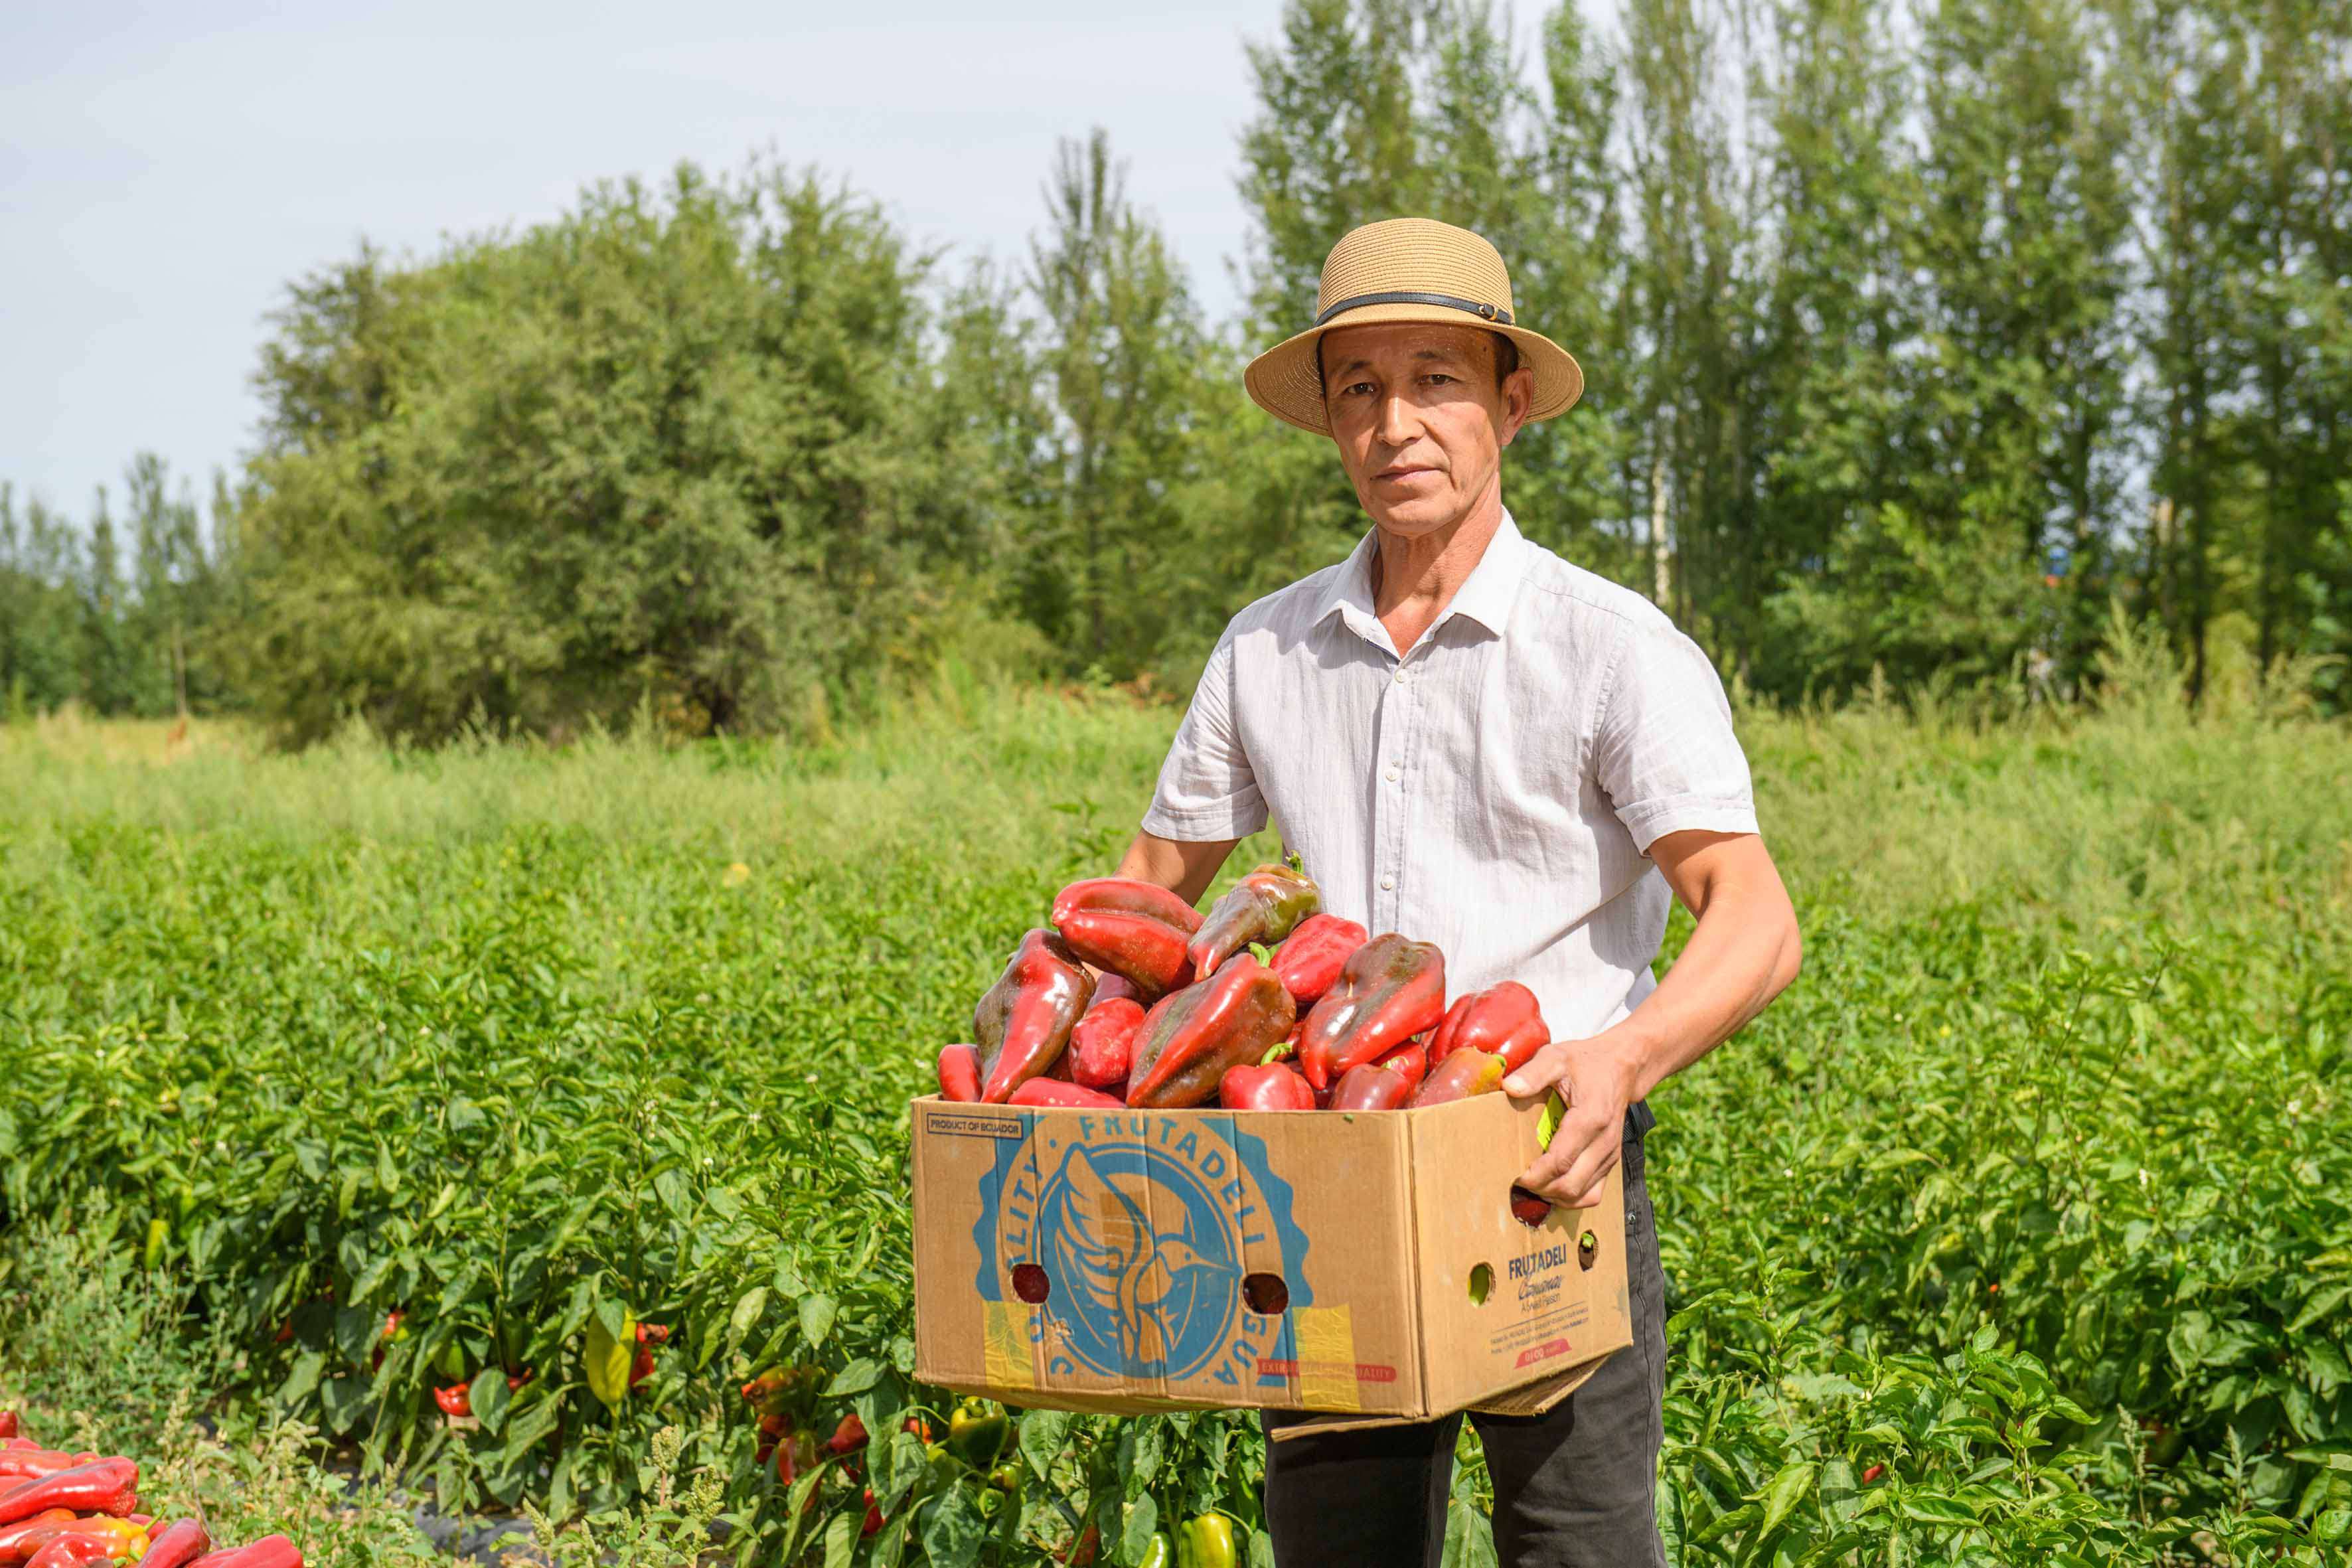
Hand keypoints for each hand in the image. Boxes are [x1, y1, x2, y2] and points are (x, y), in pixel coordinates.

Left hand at [1505, 1034, 1642, 1207]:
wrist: (1623, 1067)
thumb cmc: (1586, 1063)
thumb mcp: (1556, 1058)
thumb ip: (1533, 1073)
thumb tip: (1509, 1088)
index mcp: (1590, 1119)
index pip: (1560, 1161)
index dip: (1535, 1175)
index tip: (1515, 1174)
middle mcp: (1604, 1143)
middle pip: (1570, 1185)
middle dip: (1541, 1189)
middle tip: (1518, 1181)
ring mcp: (1610, 1155)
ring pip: (1582, 1195)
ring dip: (1554, 1196)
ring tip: (1533, 1185)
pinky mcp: (1611, 1162)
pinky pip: (1593, 1194)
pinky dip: (1571, 1197)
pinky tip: (1553, 1187)